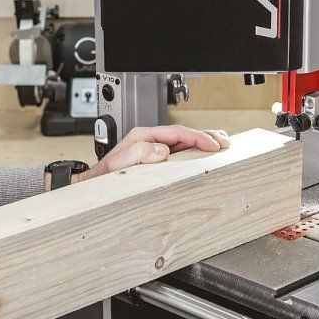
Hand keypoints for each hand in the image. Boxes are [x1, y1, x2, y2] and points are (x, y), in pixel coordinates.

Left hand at [77, 125, 229, 180]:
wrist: (93, 187)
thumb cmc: (103, 177)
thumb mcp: (118, 165)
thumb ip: (138, 154)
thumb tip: (162, 150)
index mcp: (143, 136)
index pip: (177, 132)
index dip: (197, 137)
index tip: (212, 145)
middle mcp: (149, 140)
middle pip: (184, 134)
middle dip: (206, 136)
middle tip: (225, 142)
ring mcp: (153, 149)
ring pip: (184, 142)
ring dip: (203, 142)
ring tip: (221, 143)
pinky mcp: (155, 160)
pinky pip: (179, 153)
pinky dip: (195, 152)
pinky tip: (204, 154)